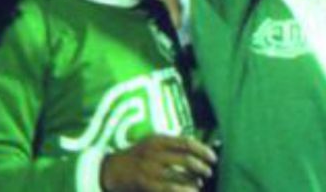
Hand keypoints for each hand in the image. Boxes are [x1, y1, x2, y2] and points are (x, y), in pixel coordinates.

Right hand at [99, 135, 216, 191]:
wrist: (111, 169)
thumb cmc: (138, 156)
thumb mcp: (153, 143)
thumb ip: (172, 145)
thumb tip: (199, 149)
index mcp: (158, 139)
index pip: (187, 142)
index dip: (203, 150)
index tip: (213, 157)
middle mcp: (154, 152)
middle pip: (186, 160)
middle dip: (202, 167)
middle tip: (208, 172)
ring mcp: (149, 169)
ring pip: (180, 176)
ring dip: (194, 182)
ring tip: (199, 185)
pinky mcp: (145, 183)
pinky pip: (170, 188)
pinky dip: (183, 191)